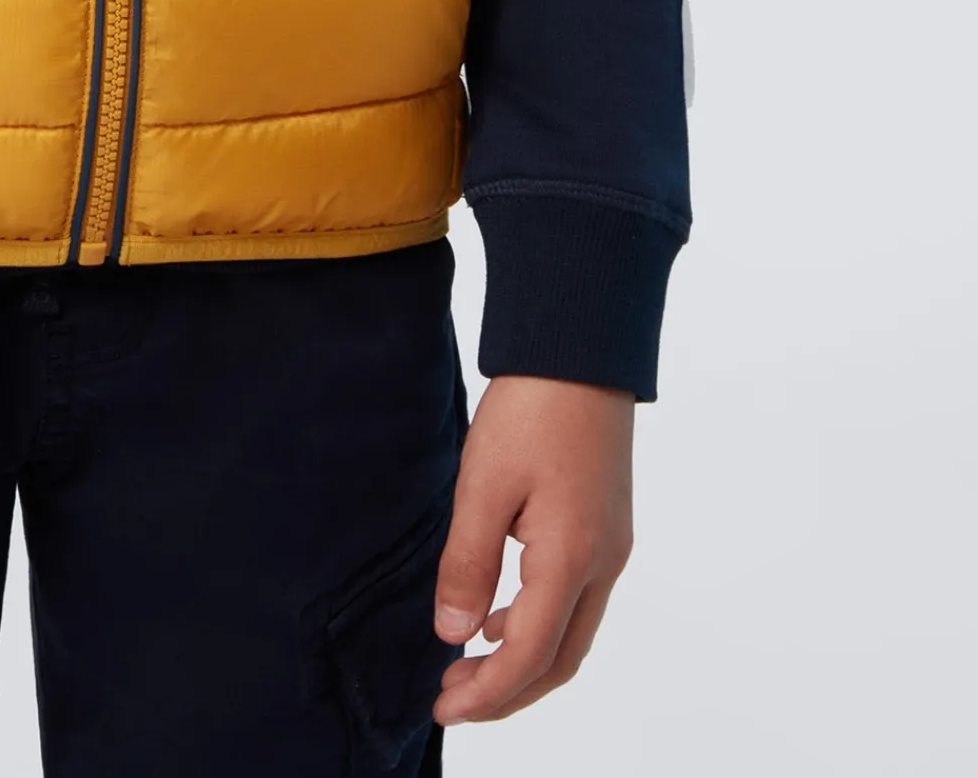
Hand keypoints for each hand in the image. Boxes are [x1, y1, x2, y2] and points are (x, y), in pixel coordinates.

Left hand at [432, 375, 634, 726]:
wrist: (582, 347)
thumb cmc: (533, 407)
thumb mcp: (484, 483)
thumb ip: (468, 563)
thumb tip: (455, 633)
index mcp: (573, 557)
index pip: (531, 656)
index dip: (488, 693)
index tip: (445, 709)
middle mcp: (604, 562)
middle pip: (561, 659)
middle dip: (507, 690)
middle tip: (452, 698)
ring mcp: (612, 545)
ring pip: (572, 631)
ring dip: (523, 658)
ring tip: (467, 661)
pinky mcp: (607, 526)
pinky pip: (576, 598)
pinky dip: (539, 622)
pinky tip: (501, 613)